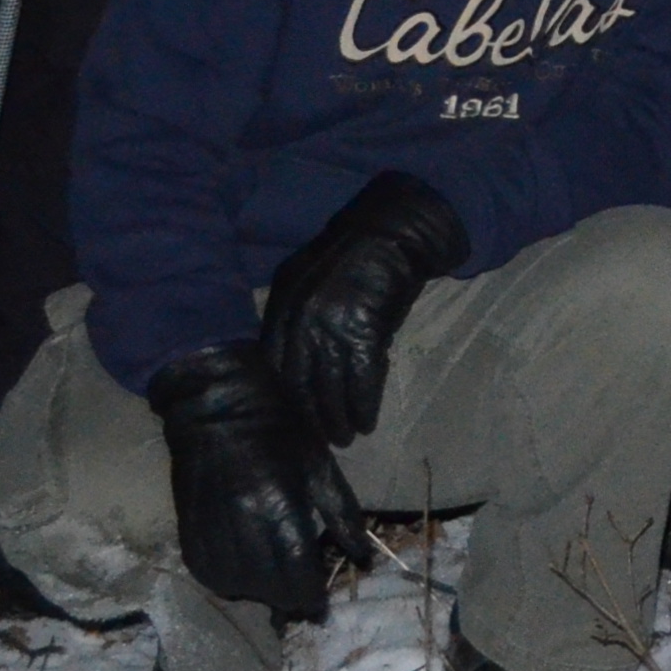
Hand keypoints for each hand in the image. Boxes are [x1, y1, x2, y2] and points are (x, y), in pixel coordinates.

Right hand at [149, 340, 370, 624]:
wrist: (216, 404)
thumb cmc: (280, 429)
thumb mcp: (321, 465)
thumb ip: (342, 514)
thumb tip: (361, 557)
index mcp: (279, 505)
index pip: (296, 572)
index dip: (310, 598)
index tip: (320, 607)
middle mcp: (240, 523)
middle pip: (265, 585)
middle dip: (287, 599)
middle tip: (301, 598)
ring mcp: (209, 527)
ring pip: (234, 584)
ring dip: (257, 592)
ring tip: (274, 585)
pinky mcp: (186, 527)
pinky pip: (205, 572)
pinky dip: (226, 580)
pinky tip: (243, 573)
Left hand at [259, 173, 468, 446]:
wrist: (394, 232)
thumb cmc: (357, 257)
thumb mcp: (313, 282)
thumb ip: (301, 320)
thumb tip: (304, 364)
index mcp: (284, 305)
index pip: (276, 365)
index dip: (288, 396)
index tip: (298, 418)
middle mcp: (301, 319)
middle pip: (299, 381)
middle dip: (312, 415)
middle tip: (324, 438)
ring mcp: (331, 325)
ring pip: (330, 385)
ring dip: (339, 417)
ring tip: (348, 437)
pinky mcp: (364, 330)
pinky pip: (362, 377)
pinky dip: (365, 403)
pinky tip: (368, 420)